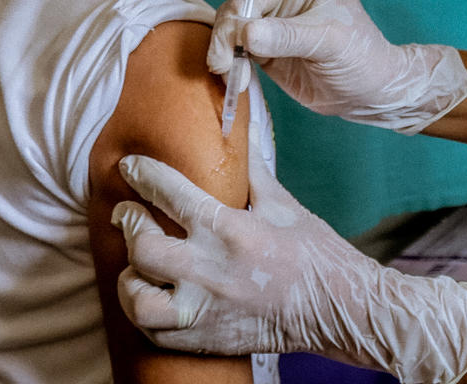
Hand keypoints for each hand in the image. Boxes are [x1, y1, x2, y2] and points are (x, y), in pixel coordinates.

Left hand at [112, 130, 466, 382]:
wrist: (338, 307)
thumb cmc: (314, 252)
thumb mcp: (284, 204)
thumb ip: (254, 170)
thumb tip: (244, 129)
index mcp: (231, 229)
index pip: (170, 192)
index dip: (142, 174)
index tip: (130, 167)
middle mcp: (212, 270)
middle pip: (143, 249)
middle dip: (129, 226)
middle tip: (128, 215)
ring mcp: (206, 310)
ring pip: (138, 300)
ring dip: (130, 280)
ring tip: (136, 267)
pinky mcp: (205, 338)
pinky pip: (154, 332)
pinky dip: (145, 314)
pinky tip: (153, 296)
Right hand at [210, 0, 466, 133]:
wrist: (363, 92)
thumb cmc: (360, 55)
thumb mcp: (330, 42)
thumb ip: (289, 36)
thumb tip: (246, 33)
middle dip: (232, 25)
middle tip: (227, 57)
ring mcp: (272, 15)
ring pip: (231, 18)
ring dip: (223, 44)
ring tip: (227, 71)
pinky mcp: (260, 41)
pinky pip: (231, 42)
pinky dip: (226, 59)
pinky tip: (234, 79)